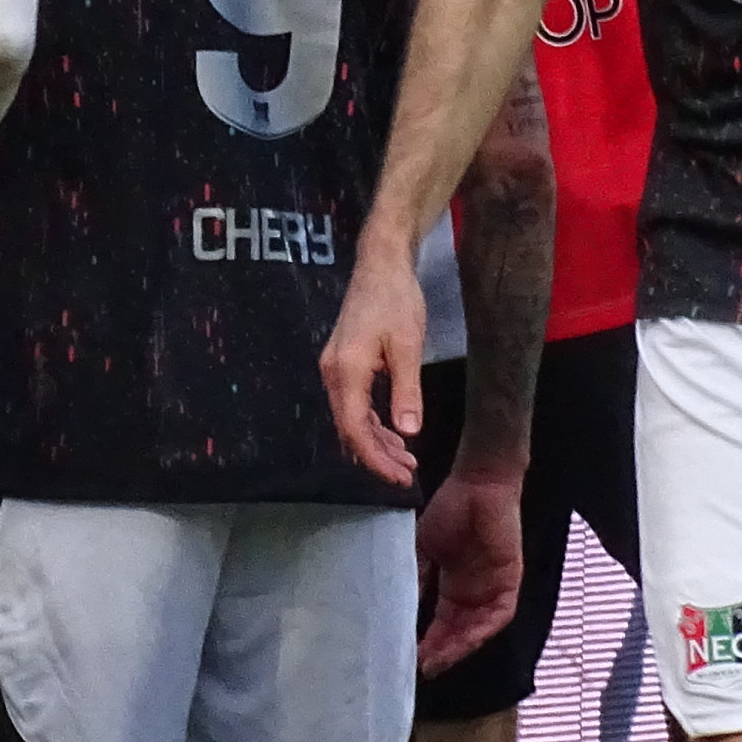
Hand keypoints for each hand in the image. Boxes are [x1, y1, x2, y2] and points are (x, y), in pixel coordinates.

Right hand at [320, 233, 434, 488]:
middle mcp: (333, 372)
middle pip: (348, 428)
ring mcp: (334, 368)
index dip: (375, 458)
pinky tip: (392, 433)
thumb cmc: (396, 299)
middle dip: (376, 455)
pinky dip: (371, 423)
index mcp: (346, 370)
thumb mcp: (408, 345)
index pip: (355, 428)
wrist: (380, 263)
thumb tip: (409, 433)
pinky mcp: (342, 363)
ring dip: (375, 441)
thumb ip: (406, 391)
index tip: (399, 477)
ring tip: (405, 459)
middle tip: (407, 474)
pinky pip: (353, 403)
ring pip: (350, 418)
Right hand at [415, 460, 526, 677]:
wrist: (478, 484)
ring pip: (476, 629)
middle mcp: (472, 594)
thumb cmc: (451, 510)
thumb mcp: (422, 548)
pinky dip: (481, 629)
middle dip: (439, 652)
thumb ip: (414, 577)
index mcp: (452, 586)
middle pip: (456, 633)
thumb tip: (394, 607)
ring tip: (436, 659)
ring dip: (458, 647)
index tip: (406, 658)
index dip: (425, 642)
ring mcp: (491, 589)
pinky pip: (498, 615)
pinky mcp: (509, 581)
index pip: (439, 624)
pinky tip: (464, 640)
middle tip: (419, 667)